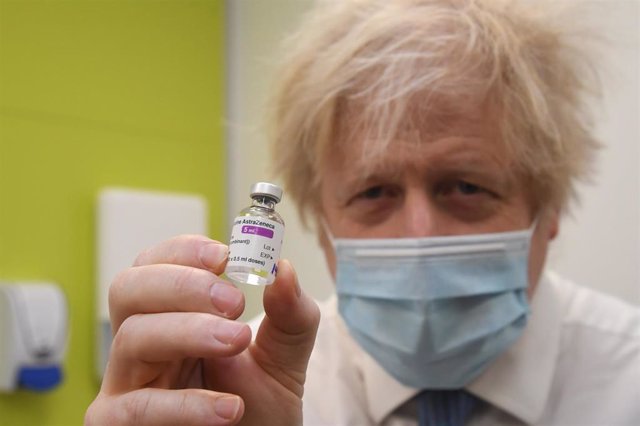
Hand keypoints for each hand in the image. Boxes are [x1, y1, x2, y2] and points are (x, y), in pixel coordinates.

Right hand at [85, 235, 319, 425]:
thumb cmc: (258, 406)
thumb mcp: (284, 356)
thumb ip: (290, 314)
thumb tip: (283, 270)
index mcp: (171, 314)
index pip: (155, 264)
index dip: (183, 252)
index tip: (225, 256)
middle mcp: (141, 341)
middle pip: (128, 288)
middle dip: (182, 284)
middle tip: (233, 301)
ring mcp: (125, 382)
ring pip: (131, 337)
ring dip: (188, 332)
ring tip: (237, 342)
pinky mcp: (118, 422)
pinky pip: (136, 406)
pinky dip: (185, 403)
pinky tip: (229, 407)